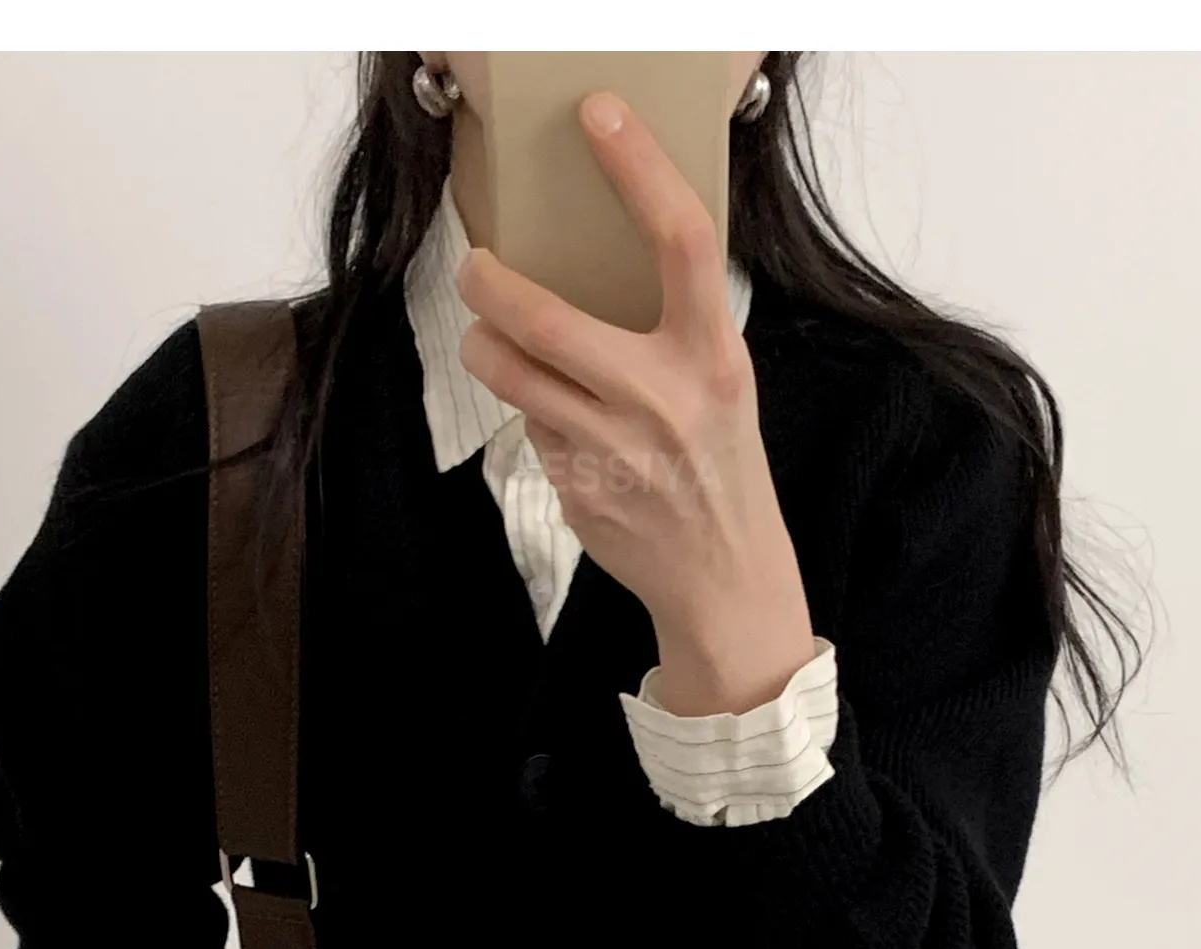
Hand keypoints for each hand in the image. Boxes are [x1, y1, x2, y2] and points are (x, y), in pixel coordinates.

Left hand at [456, 89, 817, 716]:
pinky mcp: (577, 489)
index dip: (637, 170)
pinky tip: (552, 420)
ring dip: (482, 347)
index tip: (600, 117)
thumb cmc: (720, 465)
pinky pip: (529, 428)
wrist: (724, 577)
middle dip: (490, 284)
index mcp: (711, 356)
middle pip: (546, 320)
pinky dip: (528, 413)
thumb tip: (595, 263)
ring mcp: (614, 450)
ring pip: (511, 376)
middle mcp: (663, 399)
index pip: (680, 240)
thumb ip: (675, 327)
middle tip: (476, 267)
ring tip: (485, 337)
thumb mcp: (721, 382)